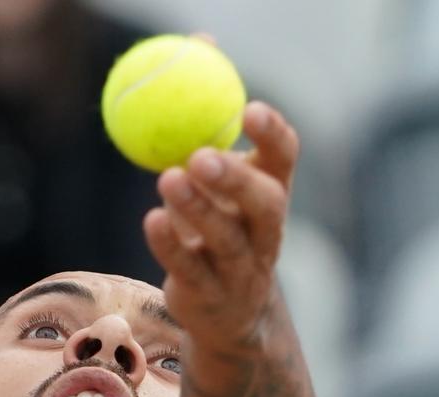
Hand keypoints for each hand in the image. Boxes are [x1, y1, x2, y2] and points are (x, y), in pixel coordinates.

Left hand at [143, 101, 299, 354]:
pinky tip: (153, 220)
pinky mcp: (210, 297)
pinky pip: (190, 271)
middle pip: (265, 205)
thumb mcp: (214, 175)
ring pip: (227, 241)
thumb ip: (208, 118)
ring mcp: (241, 270)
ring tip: (169, 178)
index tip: (251, 109)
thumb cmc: (216, 225)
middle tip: (202, 155)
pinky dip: (171, 246)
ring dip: (199, 210)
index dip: (273, 136)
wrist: (227, 313)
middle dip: (237, 179)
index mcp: (271, 193)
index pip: (284, 160)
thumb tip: (202, 41)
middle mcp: (265, 233)